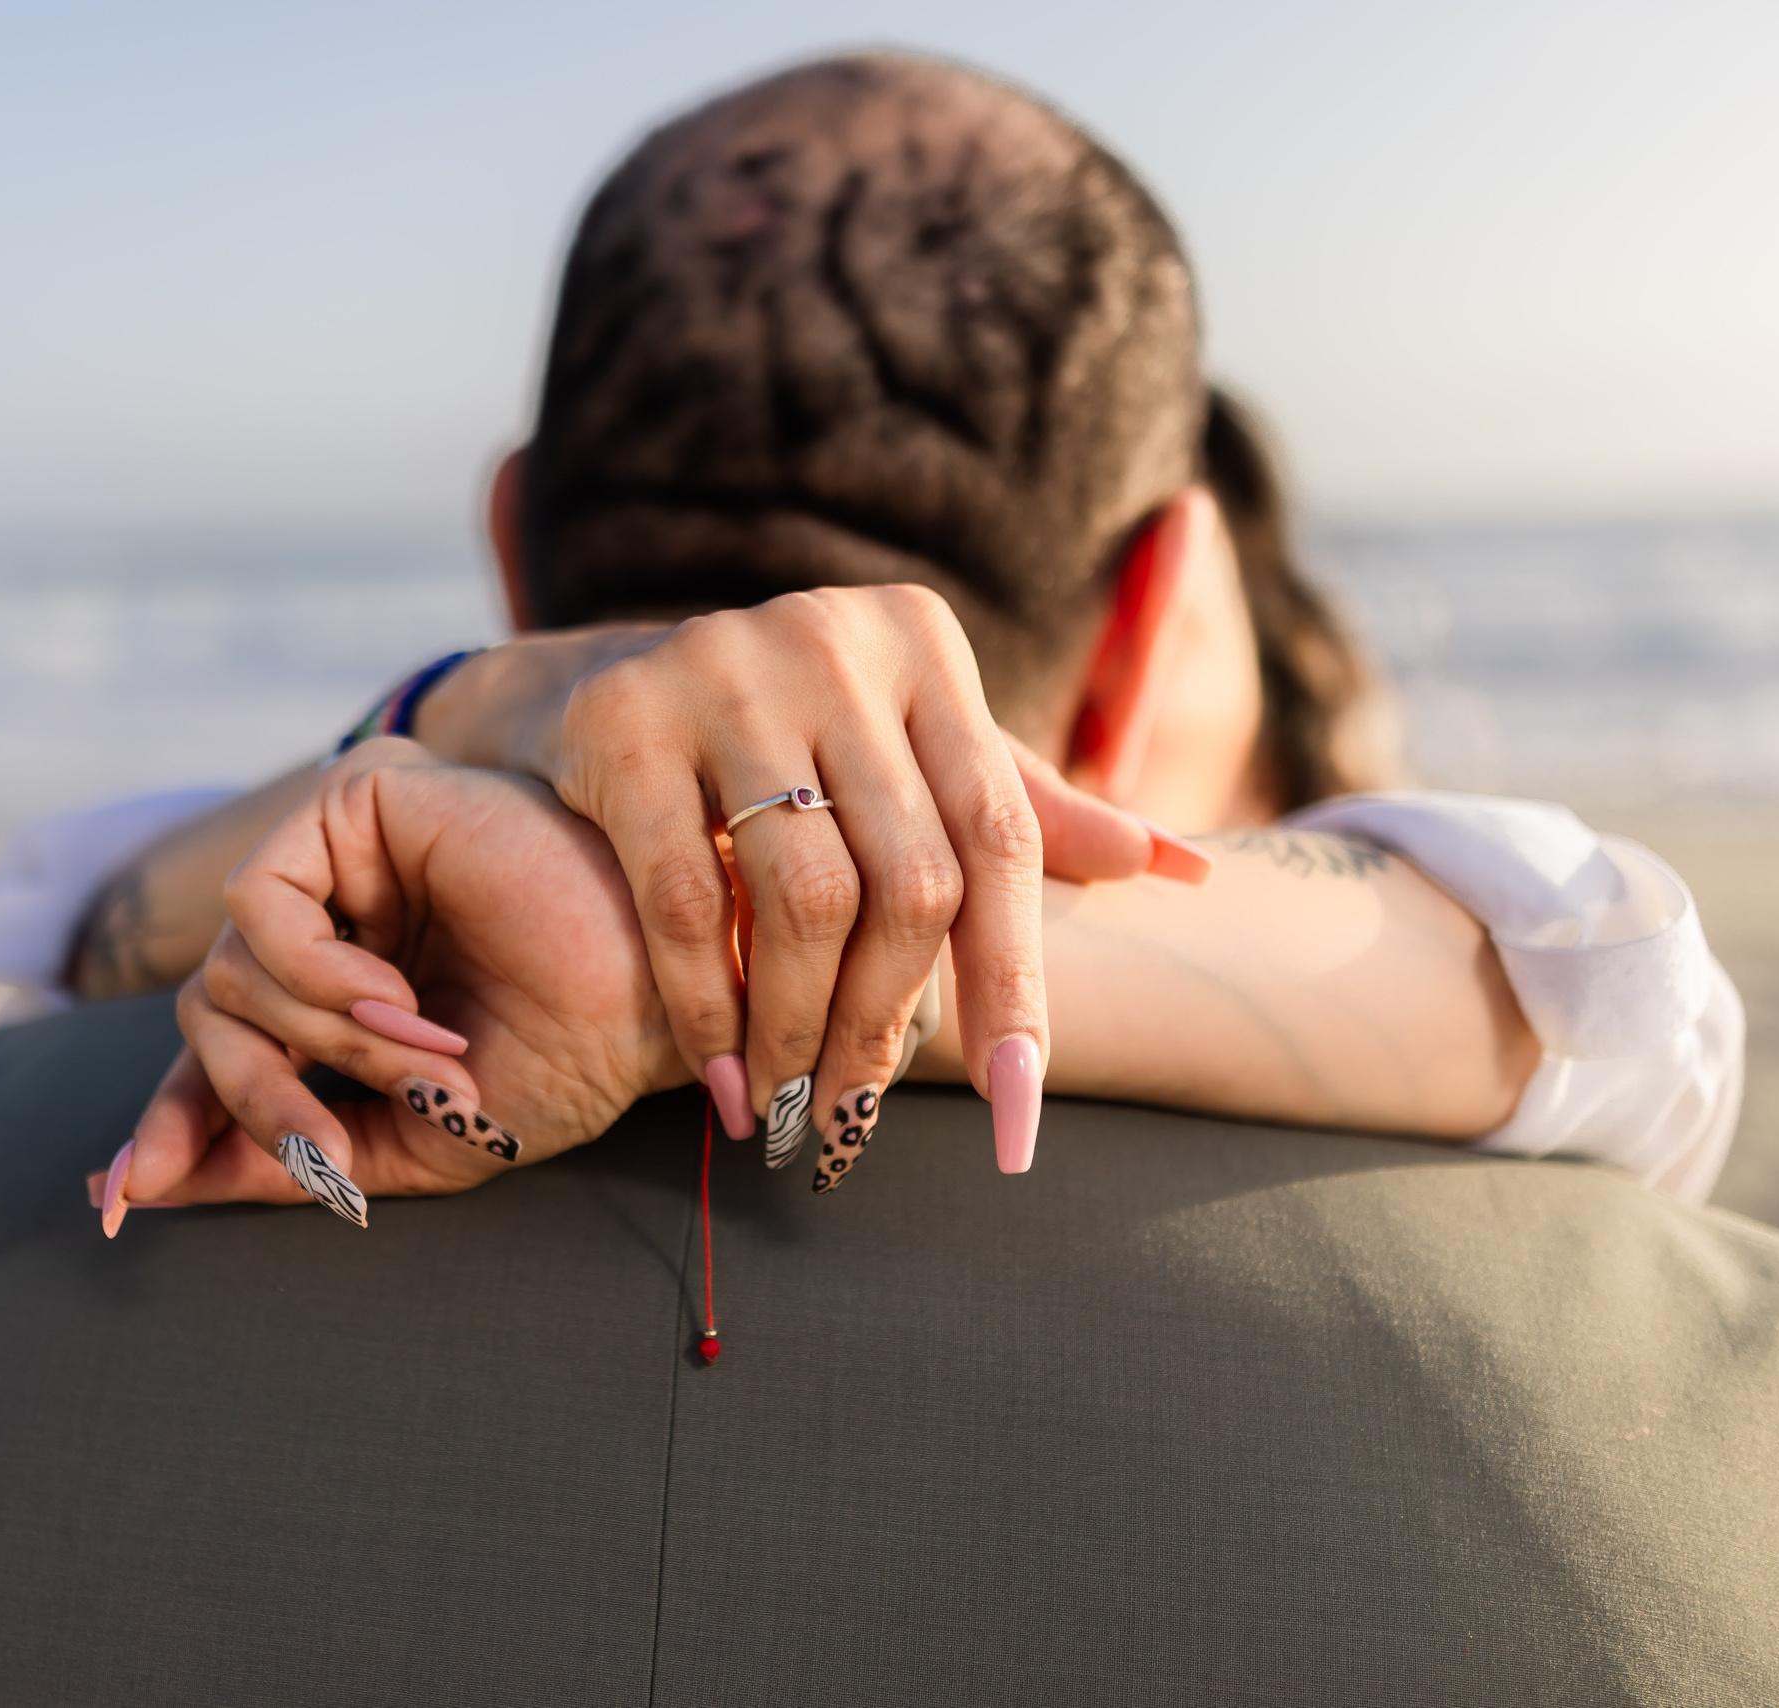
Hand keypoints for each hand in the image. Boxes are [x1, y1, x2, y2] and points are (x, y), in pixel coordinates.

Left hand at [92, 741, 677, 1227]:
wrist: (656, 1000)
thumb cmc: (569, 1062)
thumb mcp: (411, 1141)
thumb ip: (288, 1152)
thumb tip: (146, 1185)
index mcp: (353, 984)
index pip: (225, 1043)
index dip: (172, 1116)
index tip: (123, 1197)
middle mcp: (341, 911)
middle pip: (207, 1012)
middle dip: (251, 1097)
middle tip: (326, 1149)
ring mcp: (347, 855)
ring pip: (227, 969)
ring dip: (318, 1042)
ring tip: (423, 1054)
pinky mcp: (356, 801)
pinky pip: (260, 906)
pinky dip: (313, 976)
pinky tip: (393, 997)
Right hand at [490, 584, 1200, 1175]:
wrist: (595, 688)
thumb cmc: (789, 744)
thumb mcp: (911, 758)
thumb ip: (1031, 812)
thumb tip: (1183, 868)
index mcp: (925, 645)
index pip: (999, 835)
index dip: (1015, 981)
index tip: (1016, 1104)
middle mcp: (835, 639)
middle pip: (911, 879)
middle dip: (889, 1025)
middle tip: (856, 1121)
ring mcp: (725, 667)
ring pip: (807, 897)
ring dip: (802, 1033)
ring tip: (793, 1111)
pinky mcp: (625, 717)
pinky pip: (685, 899)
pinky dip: (709, 1010)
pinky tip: (723, 1079)